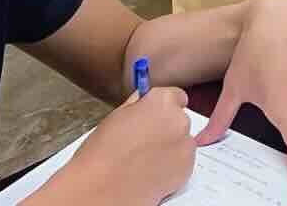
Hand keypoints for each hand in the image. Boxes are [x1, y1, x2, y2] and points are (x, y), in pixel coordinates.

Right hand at [61, 87, 195, 205]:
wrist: (100, 190)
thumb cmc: (101, 156)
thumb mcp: (115, 117)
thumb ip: (136, 105)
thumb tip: (142, 101)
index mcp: (161, 102)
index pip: (175, 96)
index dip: (164, 107)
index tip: (157, 116)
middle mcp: (178, 120)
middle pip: (179, 119)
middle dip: (165, 129)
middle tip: (144, 142)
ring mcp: (185, 145)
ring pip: (182, 142)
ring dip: (170, 148)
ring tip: (144, 160)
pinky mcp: (187, 168)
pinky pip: (183, 162)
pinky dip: (172, 166)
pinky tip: (150, 172)